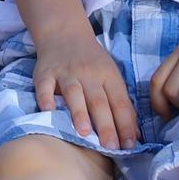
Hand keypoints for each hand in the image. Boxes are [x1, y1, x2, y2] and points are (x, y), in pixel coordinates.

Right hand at [33, 31, 138, 148]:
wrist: (65, 33)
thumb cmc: (93, 62)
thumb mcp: (111, 76)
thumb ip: (120, 103)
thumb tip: (133, 135)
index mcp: (109, 76)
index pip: (120, 102)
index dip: (125, 123)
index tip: (129, 145)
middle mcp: (89, 74)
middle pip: (99, 101)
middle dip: (106, 125)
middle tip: (110, 147)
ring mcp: (66, 73)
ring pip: (74, 93)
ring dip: (79, 112)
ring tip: (84, 132)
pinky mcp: (45, 73)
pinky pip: (45, 86)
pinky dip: (46, 98)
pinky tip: (49, 111)